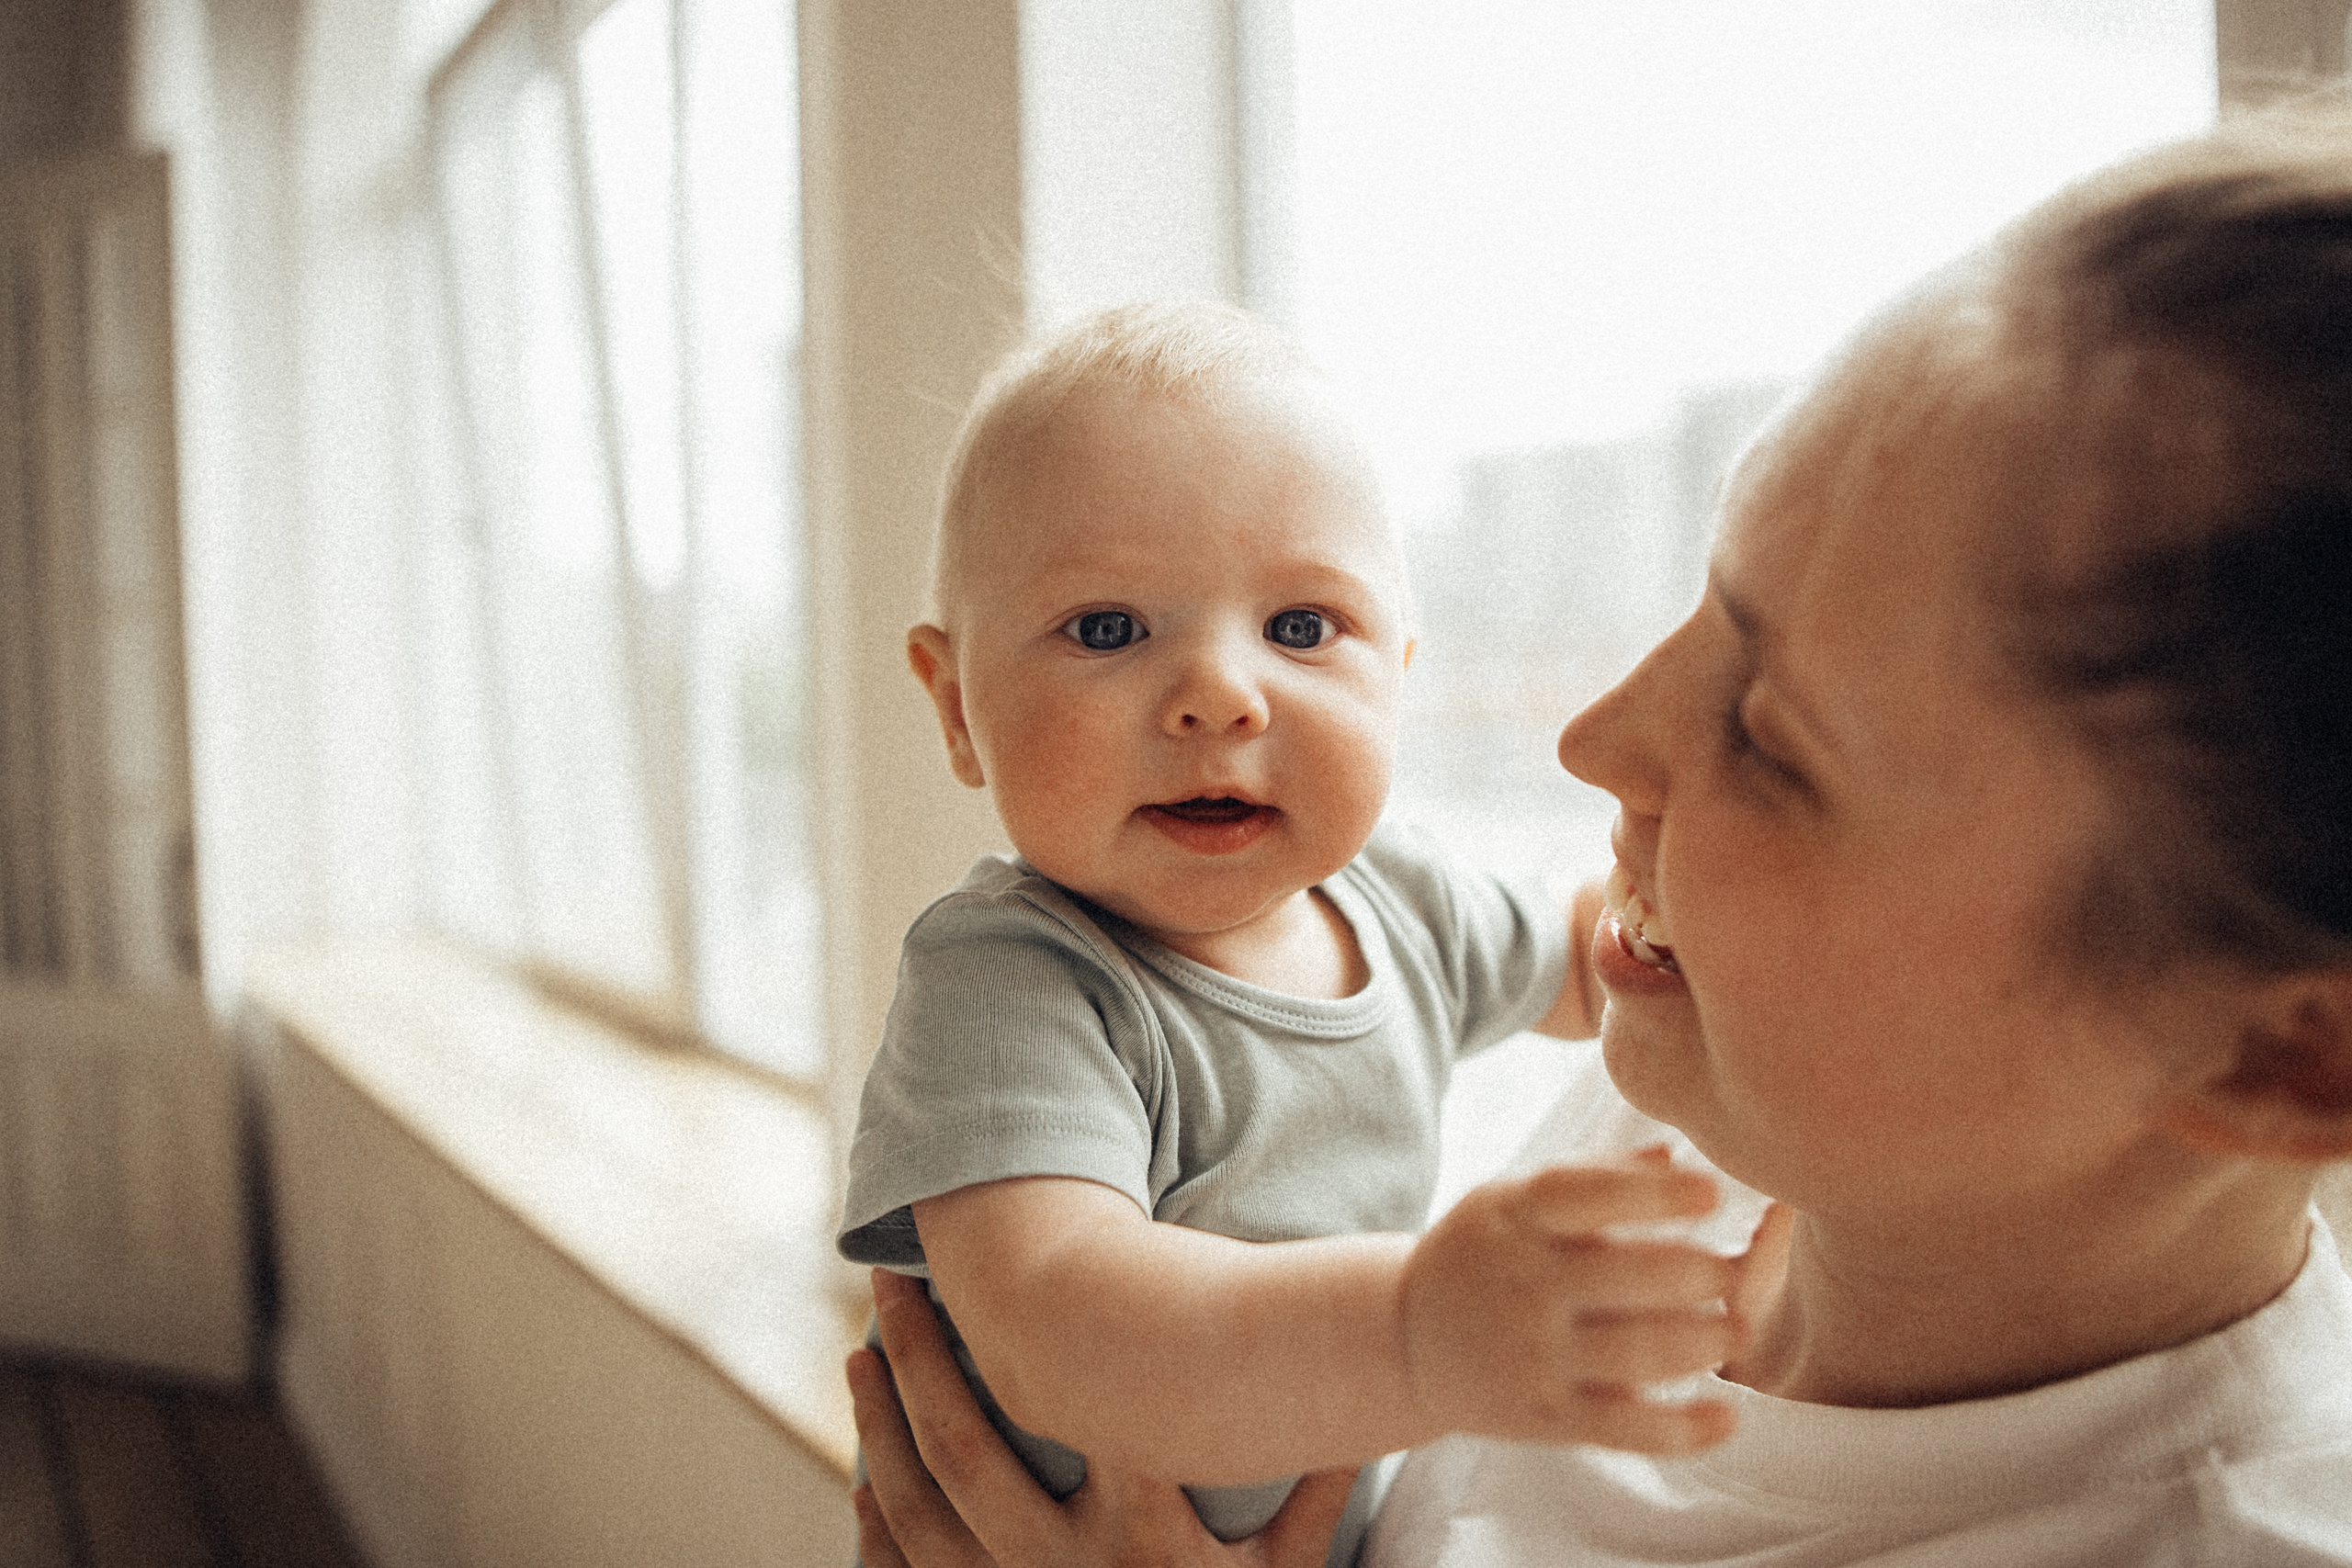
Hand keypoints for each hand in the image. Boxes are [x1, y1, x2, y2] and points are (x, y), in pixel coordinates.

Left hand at [851, 1269, 1358, 1567]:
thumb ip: (1311, 1490)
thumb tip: (1351, 1400)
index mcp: (1143, 1538)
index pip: (1084, 1412)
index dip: (1043, 1331)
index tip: (1016, 1264)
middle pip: (964, 1451)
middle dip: (919, 1360)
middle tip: (890, 1289)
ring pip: (917, 1510)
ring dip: (878, 1427)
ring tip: (861, 1356)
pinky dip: (875, 1526)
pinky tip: (858, 1473)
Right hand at [1399, 1159, 1741, 1450]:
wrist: (1404, 1340)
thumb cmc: (1482, 1254)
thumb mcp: (1512, 1199)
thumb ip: (1593, 1175)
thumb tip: (1676, 1152)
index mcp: (1515, 1217)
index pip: (1587, 1195)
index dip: (1655, 1193)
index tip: (1713, 1191)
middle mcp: (1523, 1285)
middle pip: (1626, 1276)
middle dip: (1700, 1274)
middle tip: (1736, 1273)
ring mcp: (1532, 1356)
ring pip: (1635, 1354)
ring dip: (1702, 1343)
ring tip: (1735, 1331)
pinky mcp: (1543, 1418)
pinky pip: (1622, 1429)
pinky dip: (1681, 1431)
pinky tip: (1726, 1418)